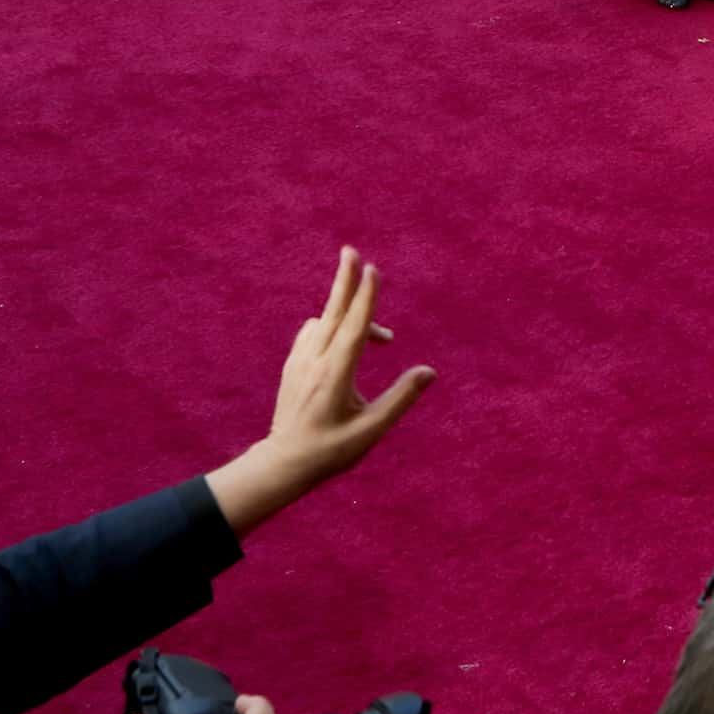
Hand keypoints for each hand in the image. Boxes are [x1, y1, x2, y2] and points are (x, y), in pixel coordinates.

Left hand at [206, 249, 435, 537]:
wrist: (283, 464)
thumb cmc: (331, 451)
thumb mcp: (371, 431)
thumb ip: (400, 399)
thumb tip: (429, 372)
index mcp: (335, 375)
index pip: (355, 327)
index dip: (366, 297)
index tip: (372, 269)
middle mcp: (314, 362)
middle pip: (333, 311)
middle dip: (345, 280)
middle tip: (350, 249)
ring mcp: (298, 363)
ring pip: (323, 321)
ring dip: (347, 312)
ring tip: (383, 337)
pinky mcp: (291, 367)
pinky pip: (311, 332)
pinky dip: (331, 324)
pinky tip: (345, 340)